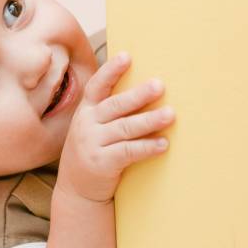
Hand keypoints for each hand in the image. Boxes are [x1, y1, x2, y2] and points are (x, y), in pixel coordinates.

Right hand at [56, 51, 174, 202]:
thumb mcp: (91, 127)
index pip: (97, 86)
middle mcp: (86, 124)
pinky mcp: (102, 164)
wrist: (77, 190)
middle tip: (160, 85)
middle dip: (139, 95)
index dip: (111, 71)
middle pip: (115, 106)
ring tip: (171, 114)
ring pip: (125, 128)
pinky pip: (128, 152)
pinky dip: (147, 147)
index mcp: (85, 111)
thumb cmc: (92, 151)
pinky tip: (163, 143)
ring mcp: (92, 144)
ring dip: (149, 120)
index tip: (127, 56)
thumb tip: (144, 90)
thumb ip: (108, 111)